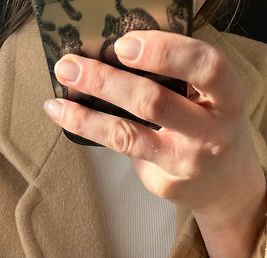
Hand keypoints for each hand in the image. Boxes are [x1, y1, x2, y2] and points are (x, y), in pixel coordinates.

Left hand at [43, 30, 264, 216]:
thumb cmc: (212, 126)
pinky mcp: (164, 183)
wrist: (226, 186)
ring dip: (86, 116)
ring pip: (128, 135)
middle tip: (71, 66)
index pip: (204, 67)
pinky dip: (95, 132)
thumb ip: (181, 74)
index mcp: (228, 99)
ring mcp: (185, 163)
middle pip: (154, 102)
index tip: (123, 44)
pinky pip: (124, 152)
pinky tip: (73, 119)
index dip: (163, 52)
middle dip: (105, 81)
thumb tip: (121, 48)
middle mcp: (211, 134)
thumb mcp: (213, 96)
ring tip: (57, 101)